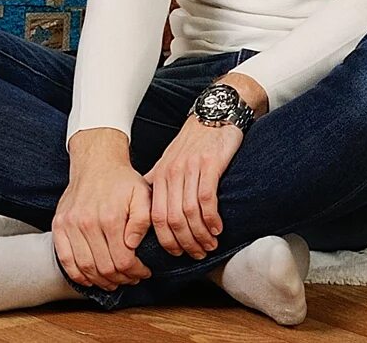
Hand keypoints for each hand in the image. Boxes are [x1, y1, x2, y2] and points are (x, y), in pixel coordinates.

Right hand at [55, 130, 154, 289]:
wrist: (97, 164)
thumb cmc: (122, 181)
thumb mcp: (143, 194)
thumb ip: (143, 220)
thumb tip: (133, 245)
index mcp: (110, 217)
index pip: (122, 260)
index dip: (135, 272)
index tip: (142, 272)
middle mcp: (87, 223)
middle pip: (104, 268)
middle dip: (121, 279)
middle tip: (131, 278)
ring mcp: (70, 225)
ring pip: (85, 268)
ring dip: (100, 281)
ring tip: (113, 281)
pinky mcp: (59, 226)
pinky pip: (65, 260)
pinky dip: (77, 275)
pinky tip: (90, 278)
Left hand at [143, 115, 241, 258]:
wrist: (215, 113)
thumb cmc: (195, 140)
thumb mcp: (170, 160)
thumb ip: (159, 183)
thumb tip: (148, 210)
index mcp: (160, 176)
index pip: (156, 217)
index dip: (166, 240)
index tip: (178, 253)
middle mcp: (172, 173)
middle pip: (172, 219)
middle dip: (184, 242)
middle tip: (198, 254)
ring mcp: (190, 168)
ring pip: (189, 212)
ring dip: (200, 234)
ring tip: (210, 244)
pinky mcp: (210, 163)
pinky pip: (207, 198)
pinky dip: (212, 217)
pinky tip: (218, 227)